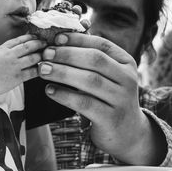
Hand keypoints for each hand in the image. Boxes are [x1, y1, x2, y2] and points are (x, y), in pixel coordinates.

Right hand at [0, 34, 45, 98]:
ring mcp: (15, 66)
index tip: (35, 36)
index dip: (29, 37)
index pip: (19, 39)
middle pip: (28, 46)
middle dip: (38, 43)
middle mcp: (10, 55)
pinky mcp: (18, 77)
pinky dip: (39, 69)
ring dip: (41, 55)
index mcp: (3, 49)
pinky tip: (42, 68)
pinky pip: (32, 72)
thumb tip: (12, 47)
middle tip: (45, 43)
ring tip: (45, 55)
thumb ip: (3, 50)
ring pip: (33, 57)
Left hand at [38, 32, 165, 164]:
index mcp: (126, 63)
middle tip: (45, 54)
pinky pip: (85, 103)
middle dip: (67, 54)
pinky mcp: (111, 118)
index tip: (56, 38)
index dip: (78, 39)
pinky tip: (49, 90)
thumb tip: (60, 38)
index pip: (101, 44)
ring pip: (90, 80)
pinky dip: (64, 95)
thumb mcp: (106, 75)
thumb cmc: (108, 97)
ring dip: (62, 73)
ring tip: (43, 70)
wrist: (126, 132)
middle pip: (95, 60)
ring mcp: (121, 99)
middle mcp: (128, 79)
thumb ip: (89, 58)